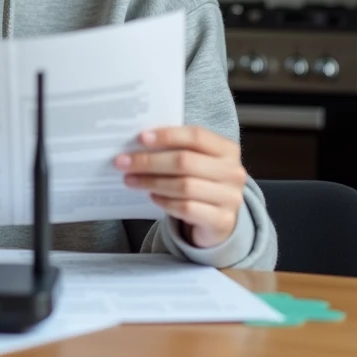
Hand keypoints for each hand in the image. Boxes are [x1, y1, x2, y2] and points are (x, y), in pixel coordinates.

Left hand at [115, 126, 246, 247]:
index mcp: (227, 149)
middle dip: (150, 161)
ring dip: (151, 182)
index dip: (167, 135)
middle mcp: (233, 172)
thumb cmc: (202, 182)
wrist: (220, 219)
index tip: (140, 138)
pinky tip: (151, 197)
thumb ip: (176, 150)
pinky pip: (186, 208)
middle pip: (185, 162)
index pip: (196, 136)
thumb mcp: (197, 162)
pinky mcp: (222, 220)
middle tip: (123, 162)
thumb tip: (138, 143)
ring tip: (130, 180)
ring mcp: (230, 198)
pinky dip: (165, 202)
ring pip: (184, 186)